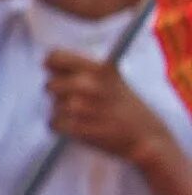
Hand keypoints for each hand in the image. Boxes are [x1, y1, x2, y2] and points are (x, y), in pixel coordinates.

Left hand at [45, 50, 172, 164]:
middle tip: (71, 100)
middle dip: (57, 94)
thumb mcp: (112, 80)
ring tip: (80, 116)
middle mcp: (91, 85)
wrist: (148, 137)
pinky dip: (60, 127)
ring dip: (61, 112)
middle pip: (50, 85)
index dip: (52, 65)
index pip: (55, 57)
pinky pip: (55, 123)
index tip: (55, 72)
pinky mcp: (82, 129)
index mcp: (100, 68)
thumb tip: (45, 62)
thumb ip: (83, 70)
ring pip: (54, 106)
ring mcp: (86, 108)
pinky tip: (75, 127)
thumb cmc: (126, 106)